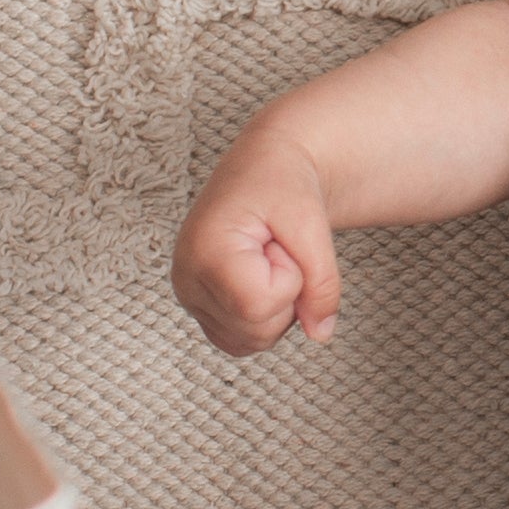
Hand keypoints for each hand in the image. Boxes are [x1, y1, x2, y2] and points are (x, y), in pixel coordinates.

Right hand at [173, 128, 341, 352]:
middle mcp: (186, 278)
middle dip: (284, 294)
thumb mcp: (312, 225)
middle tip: (276, 249)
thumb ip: (322, 283)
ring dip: (276, 307)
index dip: (289, 279)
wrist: (265, 166)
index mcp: (204, 251)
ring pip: (249, 341)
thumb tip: (321, 334)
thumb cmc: (283, 184)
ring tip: (267, 261)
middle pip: (255, 331)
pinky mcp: (199, 306)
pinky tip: (260, 279)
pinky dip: (263, 318)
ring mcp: (188, 296)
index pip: (258, 306)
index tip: (280, 242)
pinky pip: (241, 340)